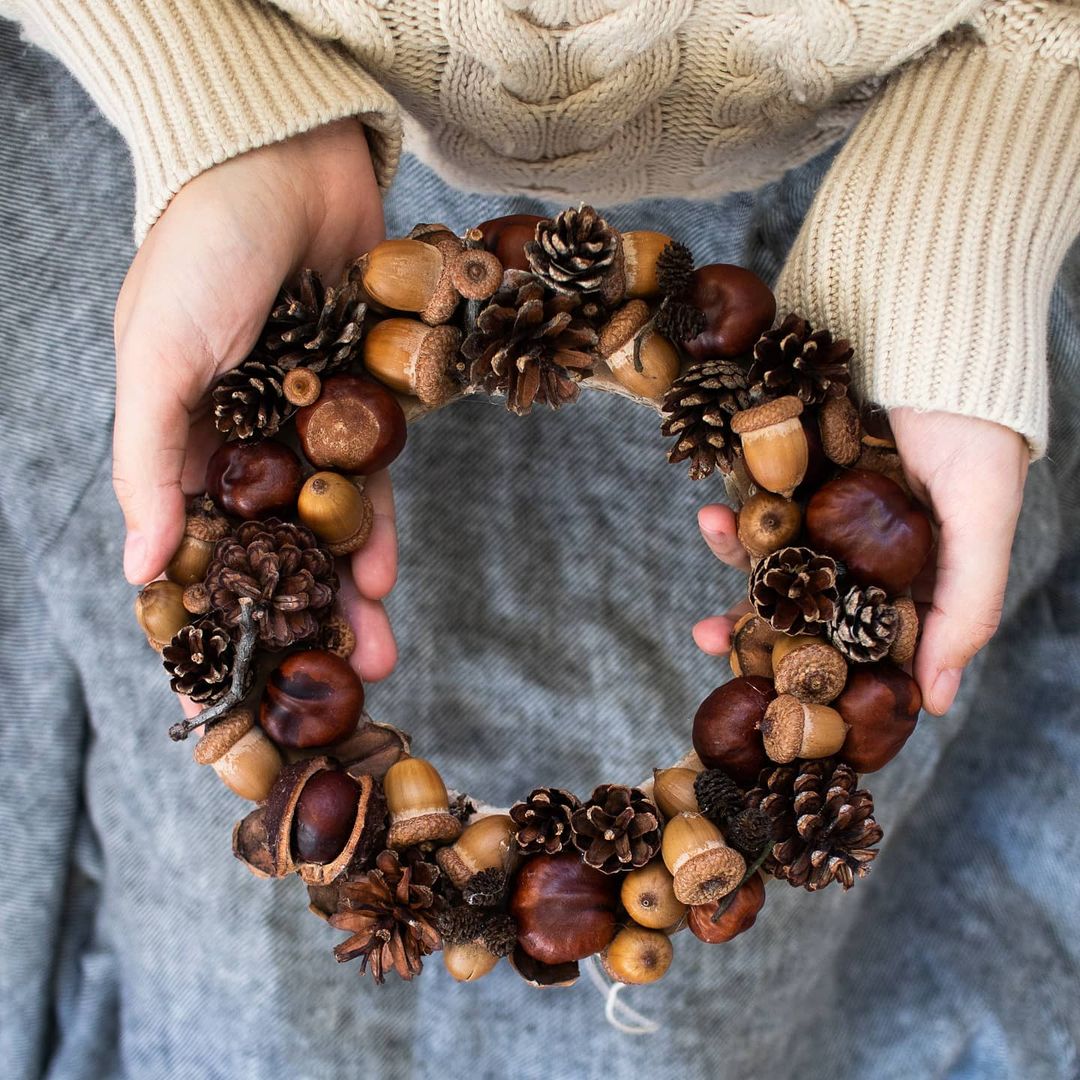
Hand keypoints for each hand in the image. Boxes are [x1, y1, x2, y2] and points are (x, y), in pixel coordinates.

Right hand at [113, 120, 398, 684]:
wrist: (287, 162)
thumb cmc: (202, 252)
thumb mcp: (156, 360)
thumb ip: (149, 464)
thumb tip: (140, 567)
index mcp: (181, 437)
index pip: (194, 544)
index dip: (212, 612)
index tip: (229, 681)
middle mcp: (244, 438)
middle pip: (273, 549)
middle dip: (299, 618)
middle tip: (328, 687)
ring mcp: (307, 420)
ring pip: (329, 523)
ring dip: (349, 589)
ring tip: (374, 654)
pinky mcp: (364, 396)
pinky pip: (374, 475)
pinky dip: (378, 522)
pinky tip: (385, 575)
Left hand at [691, 410, 1028, 715]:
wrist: (930, 325)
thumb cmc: (973, 422)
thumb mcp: (982, 515)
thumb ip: (967, 604)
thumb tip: (940, 700)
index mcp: (912, 573)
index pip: (862, 640)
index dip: (821, 671)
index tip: (777, 695)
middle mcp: (865, 550)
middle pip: (805, 607)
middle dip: (754, 627)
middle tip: (708, 637)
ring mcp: (826, 512)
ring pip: (773, 559)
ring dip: (734, 563)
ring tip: (710, 549)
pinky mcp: (795, 473)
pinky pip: (758, 505)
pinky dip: (735, 514)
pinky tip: (713, 511)